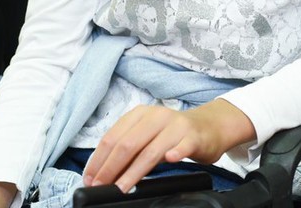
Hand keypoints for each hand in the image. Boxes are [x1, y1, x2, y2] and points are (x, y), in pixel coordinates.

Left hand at [83, 100, 255, 193]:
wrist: (209, 126)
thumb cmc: (174, 134)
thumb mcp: (148, 135)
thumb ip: (129, 149)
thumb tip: (103, 173)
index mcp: (140, 114)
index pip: (112, 137)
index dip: (98, 160)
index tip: (90, 178)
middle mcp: (156, 116)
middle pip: (128, 144)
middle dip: (110, 168)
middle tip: (101, 186)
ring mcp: (176, 126)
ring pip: (150, 150)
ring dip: (133, 172)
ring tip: (121, 187)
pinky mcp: (193, 137)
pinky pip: (183, 146)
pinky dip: (175, 153)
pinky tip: (170, 160)